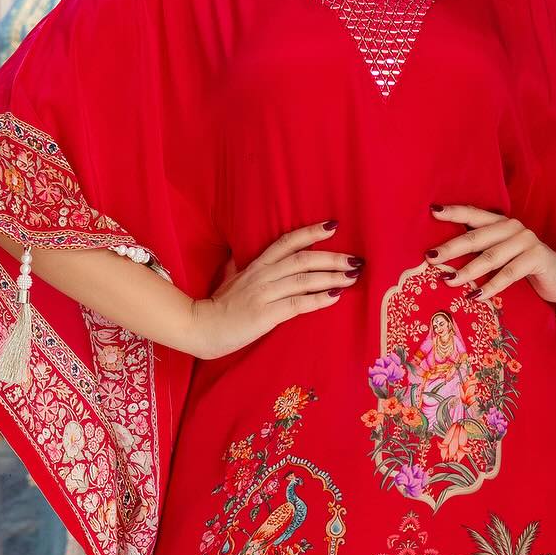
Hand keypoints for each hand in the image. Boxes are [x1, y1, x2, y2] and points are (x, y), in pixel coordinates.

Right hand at [190, 222, 360, 358]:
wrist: (199, 328)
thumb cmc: (216, 305)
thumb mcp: (227, 279)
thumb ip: (237, 265)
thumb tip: (238, 255)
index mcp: (256, 266)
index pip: (287, 242)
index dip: (310, 232)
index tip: (333, 226)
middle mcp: (262, 275)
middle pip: (303, 259)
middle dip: (332, 257)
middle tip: (356, 259)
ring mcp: (264, 294)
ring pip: (304, 279)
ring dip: (332, 276)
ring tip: (353, 276)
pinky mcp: (265, 314)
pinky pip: (297, 304)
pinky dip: (319, 299)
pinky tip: (336, 297)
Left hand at [427, 204, 555, 304]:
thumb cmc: (526, 267)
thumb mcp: (502, 256)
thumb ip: (482, 252)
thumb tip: (443, 261)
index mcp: (501, 223)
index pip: (473, 214)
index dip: (453, 212)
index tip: (432, 211)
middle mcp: (512, 227)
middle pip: (476, 237)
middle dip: (451, 248)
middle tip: (430, 257)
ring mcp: (526, 241)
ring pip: (490, 257)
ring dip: (467, 271)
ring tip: (449, 281)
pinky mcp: (537, 257)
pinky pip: (509, 273)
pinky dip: (491, 286)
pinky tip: (477, 296)